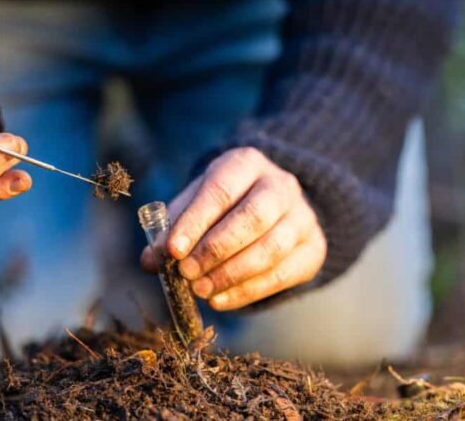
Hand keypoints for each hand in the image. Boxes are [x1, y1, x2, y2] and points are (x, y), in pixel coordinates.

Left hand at [140, 147, 325, 310]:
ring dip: (231, 274)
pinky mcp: (313, 248)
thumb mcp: (197, 203)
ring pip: (271, 248)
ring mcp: (303, 217)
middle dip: (215, 249)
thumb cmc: (225, 204)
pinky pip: (282, 274)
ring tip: (201, 290)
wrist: (277, 207)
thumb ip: (173, 227)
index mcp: (247, 163)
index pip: (220, 190)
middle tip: (186, 273)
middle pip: (252, 217)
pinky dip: (248, 291)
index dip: (195, 222)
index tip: (171, 251)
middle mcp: (281, 185)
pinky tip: (220, 300)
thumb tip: (151, 260)